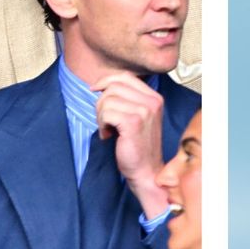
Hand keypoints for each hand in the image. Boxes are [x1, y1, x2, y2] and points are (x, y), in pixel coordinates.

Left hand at [94, 73, 168, 216]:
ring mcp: (145, 111)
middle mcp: (152, 101)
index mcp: (154, 97)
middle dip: (101, 103)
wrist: (146, 171)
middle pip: (113, 87)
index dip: (105, 81)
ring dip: (101, 116)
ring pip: (107, 100)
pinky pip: (106, 113)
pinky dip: (102, 125)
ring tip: (109, 130)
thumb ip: (125, 98)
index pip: (124, 77)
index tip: (95, 90)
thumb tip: (101, 84)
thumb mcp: (135, 116)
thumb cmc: (137, 145)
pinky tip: (108, 135)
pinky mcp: (134, 122)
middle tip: (105, 121)